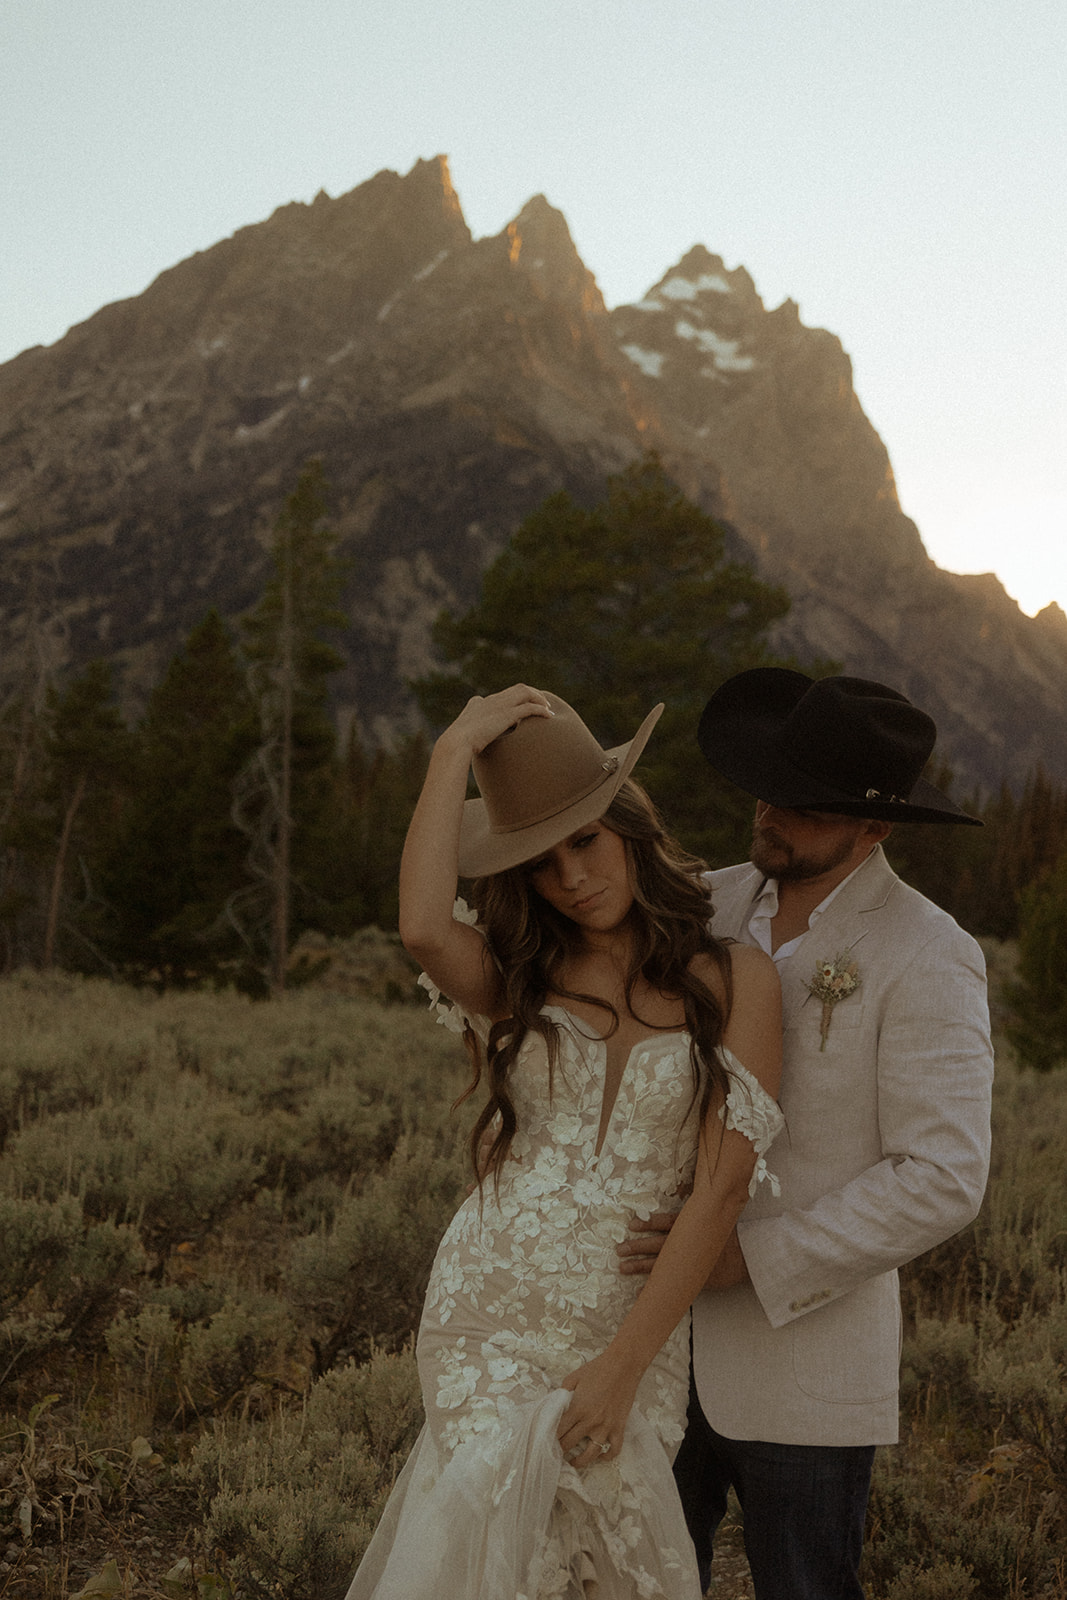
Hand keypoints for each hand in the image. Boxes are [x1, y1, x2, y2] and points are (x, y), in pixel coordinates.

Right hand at [445, 684, 552, 757]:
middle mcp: (490, 700)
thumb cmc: (458, 746)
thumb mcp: (464, 739)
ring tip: (549, 709)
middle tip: (543, 703)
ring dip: (539, 699)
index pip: (502, 695)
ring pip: (526, 693)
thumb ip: (471, 738)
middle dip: (533, 694)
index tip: (523, 707)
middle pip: (518, 689)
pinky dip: (541, 710)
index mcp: (479, 703)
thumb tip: (475, 747)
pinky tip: (549, 716)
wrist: (456, 743)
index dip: (516, 699)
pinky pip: (529, 707)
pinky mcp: (506, 714)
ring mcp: (499, 705)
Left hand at [556, 1350, 640, 1468]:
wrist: (623, 1365)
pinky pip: (614, 1450)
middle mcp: (591, 1421)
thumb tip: (553, 1405)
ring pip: (590, 1454)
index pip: (558, 1430)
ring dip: (579, 1461)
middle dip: (559, 1450)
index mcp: (578, 1408)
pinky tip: (599, 1456)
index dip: (549, 1438)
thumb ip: (562, 1393)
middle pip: (569, 1443)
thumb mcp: (574, 1377)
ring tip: (572, 1462)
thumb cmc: (597, 1369)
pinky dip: (606, 1456)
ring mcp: (606, 1427)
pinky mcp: (619, 1428)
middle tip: (553, 1453)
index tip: (544, 1441)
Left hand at [617, 1215, 749, 1289]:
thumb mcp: (717, 1213)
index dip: (648, 1223)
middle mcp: (688, 1245)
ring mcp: (690, 1264)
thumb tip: (694, 1185)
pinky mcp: (694, 1279)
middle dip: (637, 1247)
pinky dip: (655, 1289)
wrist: (749, 1257)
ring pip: (660, 1265)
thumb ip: (702, 1204)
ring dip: (640, 1266)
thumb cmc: (730, 1233)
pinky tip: (640, 1293)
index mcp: (692, 1227)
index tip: (631, 1224)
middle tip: (619, 1249)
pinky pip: (671, 1285)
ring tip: (622, 1267)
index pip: (666, 1223)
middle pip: (658, 1245)